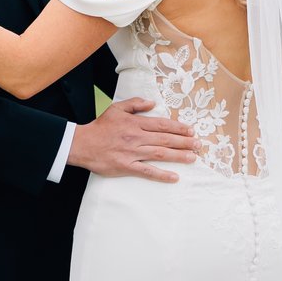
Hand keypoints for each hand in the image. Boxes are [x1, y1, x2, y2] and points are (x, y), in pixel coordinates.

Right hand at [69, 98, 198, 182]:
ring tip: (193, 157)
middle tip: (199, 145)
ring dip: (179, 156)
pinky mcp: (127, 166)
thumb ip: (135, 104)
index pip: (162, 125)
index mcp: (135, 123)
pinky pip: (147, 171)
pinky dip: (161, 174)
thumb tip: (152, 103)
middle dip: (184, 142)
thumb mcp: (116, 109)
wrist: (82, 144)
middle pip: (165, 139)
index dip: (178, 127)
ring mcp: (133, 153)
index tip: (191, 130)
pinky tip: (174, 177)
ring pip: (160, 154)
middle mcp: (137, 137)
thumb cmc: (100, 127)